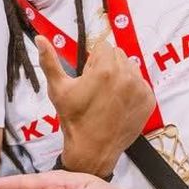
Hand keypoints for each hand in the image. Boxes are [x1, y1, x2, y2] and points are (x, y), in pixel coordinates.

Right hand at [37, 36, 152, 176]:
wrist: (92, 150)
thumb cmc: (74, 119)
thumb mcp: (58, 89)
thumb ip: (49, 61)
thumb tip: (40, 38)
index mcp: (105, 70)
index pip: (103, 46)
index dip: (92, 61)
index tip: (88, 78)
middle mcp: (127, 76)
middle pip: (118, 55)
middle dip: (107, 66)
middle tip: (96, 88)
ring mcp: (140, 89)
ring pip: (131, 67)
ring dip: (121, 75)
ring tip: (108, 95)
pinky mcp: (148, 100)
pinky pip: (141, 83)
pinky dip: (132, 89)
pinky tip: (118, 104)